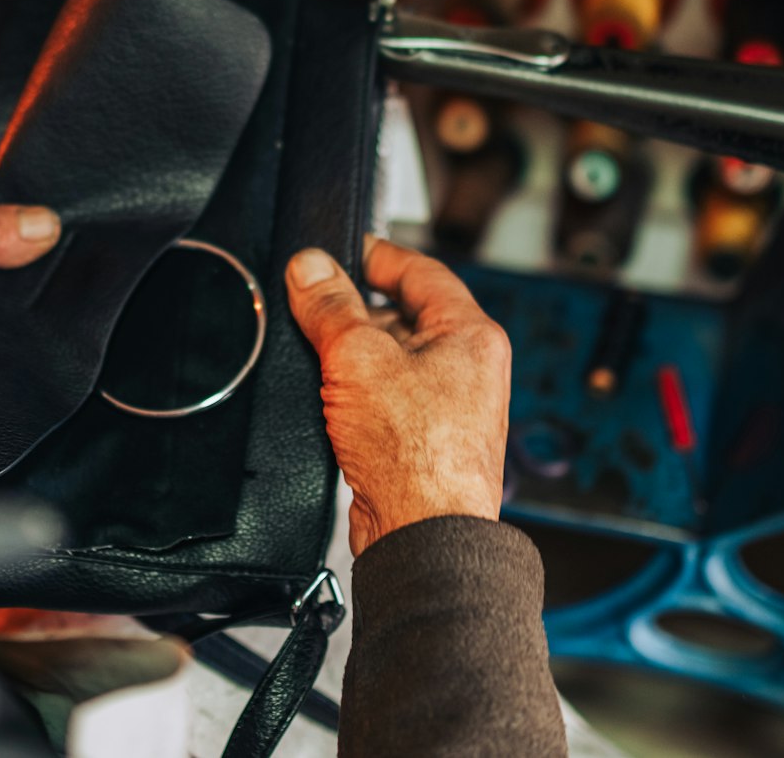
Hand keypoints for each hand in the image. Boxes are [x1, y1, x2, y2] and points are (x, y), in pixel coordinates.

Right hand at [286, 237, 511, 555]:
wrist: (423, 534)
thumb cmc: (417, 456)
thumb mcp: (359, 359)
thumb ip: (331, 307)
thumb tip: (311, 268)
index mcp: (471, 335)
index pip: (422, 272)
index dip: (377, 255)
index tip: (342, 249)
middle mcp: (468, 368)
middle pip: (405, 315)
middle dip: (356, 309)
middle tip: (313, 301)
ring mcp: (447, 406)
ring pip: (392, 359)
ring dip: (353, 353)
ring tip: (317, 350)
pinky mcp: (422, 439)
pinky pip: (385, 397)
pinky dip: (355, 391)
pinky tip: (327, 397)